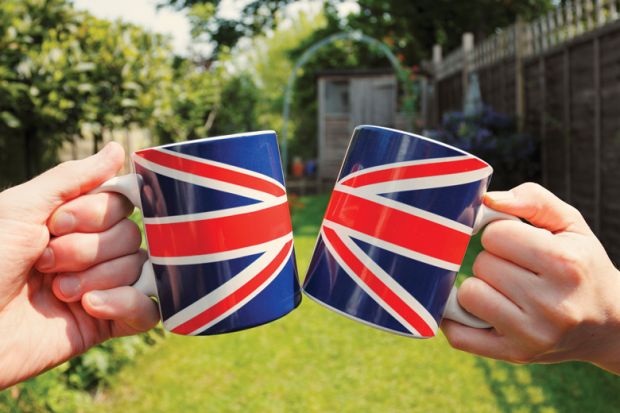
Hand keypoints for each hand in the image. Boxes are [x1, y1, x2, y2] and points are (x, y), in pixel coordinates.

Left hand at [0, 143, 157, 388]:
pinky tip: (92, 306)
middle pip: (131, 235)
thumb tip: (118, 149)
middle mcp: (88, 251)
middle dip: (90, 249)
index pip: (119, 203)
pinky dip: (127, 304)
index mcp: (69, 222)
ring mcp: (99, 287)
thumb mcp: (20, 208)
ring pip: (138, 268)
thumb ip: (73, 177)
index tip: (56, 224)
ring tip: (57, 291)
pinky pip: (147, 309)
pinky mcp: (104, 323)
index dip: (98, 212)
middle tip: (45, 262)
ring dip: (97, 278)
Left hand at [442, 183, 619, 374]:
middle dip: (494, 261)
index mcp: (565, 264)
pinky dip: (458, 319)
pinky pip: (458, 336)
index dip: (502, 234)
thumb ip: (532, 200)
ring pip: (468, 294)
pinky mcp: (514, 355)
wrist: (610, 324)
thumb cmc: (582, 265)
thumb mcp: (570, 225)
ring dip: (481, 287)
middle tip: (518, 270)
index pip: (495, 235)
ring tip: (507, 290)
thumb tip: (487, 200)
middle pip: (481, 264)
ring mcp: (532, 334)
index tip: (520, 244)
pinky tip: (479, 310)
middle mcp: (551, 303)